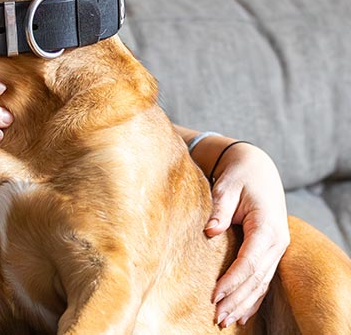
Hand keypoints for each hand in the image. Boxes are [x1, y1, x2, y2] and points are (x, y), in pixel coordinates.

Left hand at [204, 141, 290, 327]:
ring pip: (262, 283)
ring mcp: (277, 248)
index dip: (232, 281)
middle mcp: (277, 241)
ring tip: (226, 320)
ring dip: (244, 303)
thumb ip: (219, 209)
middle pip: (257, 278)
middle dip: (237, 299)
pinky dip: (253, 298)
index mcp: (267, 226)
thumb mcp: (227, 187)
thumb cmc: (240, 175)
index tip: (214, 295)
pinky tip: (242, 314)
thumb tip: (210, 231)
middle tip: (217, 317)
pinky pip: (264, 279)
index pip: (250, 261)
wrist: (258, 168)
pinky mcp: (271, 251)